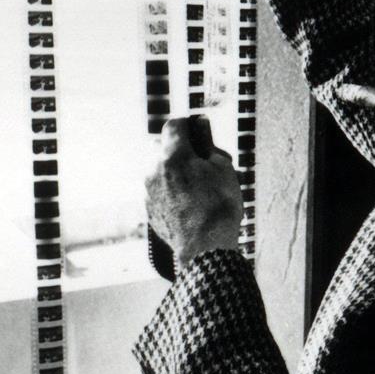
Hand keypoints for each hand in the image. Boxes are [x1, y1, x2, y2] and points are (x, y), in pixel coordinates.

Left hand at [146, 117, 241, 263]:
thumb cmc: (219, 206)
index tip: (199, 130)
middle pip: (168, 151)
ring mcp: (150, 193)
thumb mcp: (224, 169)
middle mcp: (155, 171)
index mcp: (173, 156)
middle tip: (208, 166)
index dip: (188, 125)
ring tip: (202, 190)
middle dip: (186, 154)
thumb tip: (203, 129)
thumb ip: (210, 146)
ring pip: (164, 173)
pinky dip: (174, 193)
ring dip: (179, 175)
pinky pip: (162, 193)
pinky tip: (193, 206)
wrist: (206, 248)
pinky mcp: (151, 211)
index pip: (174, 126)